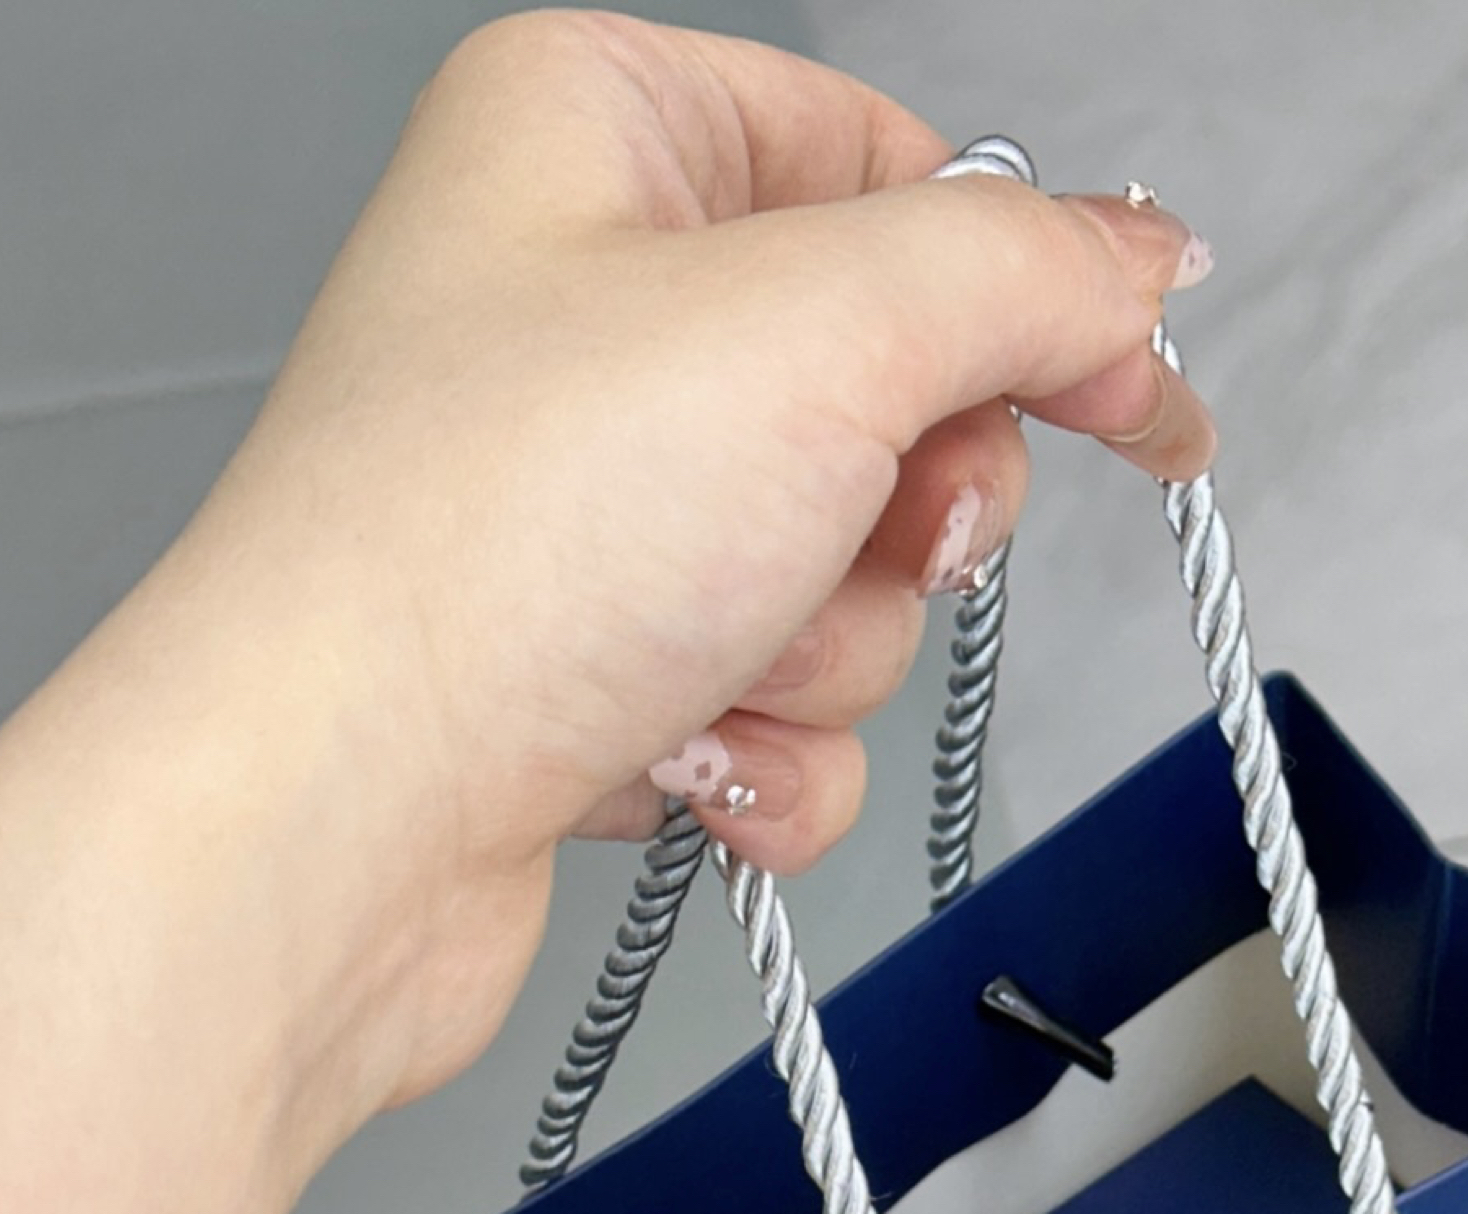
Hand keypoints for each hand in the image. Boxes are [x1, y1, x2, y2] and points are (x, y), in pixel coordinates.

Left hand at [127, 8, 1216, 1147]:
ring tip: (698, 660)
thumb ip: (1022, 274)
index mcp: (604, 138)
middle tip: (847, 530)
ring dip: (817, 655)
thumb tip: (1137, 259)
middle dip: (898, 514)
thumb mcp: (824, 329)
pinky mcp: (591, 679)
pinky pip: (782, 717)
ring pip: (850, 583)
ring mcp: (588, 513)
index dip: (1030, 293)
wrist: (330, 822)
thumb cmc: (486, 544)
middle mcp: (583, 314)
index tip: (1136, 391)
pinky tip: (665, 759)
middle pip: (894, 399)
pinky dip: (758, 760)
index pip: (896, 171)